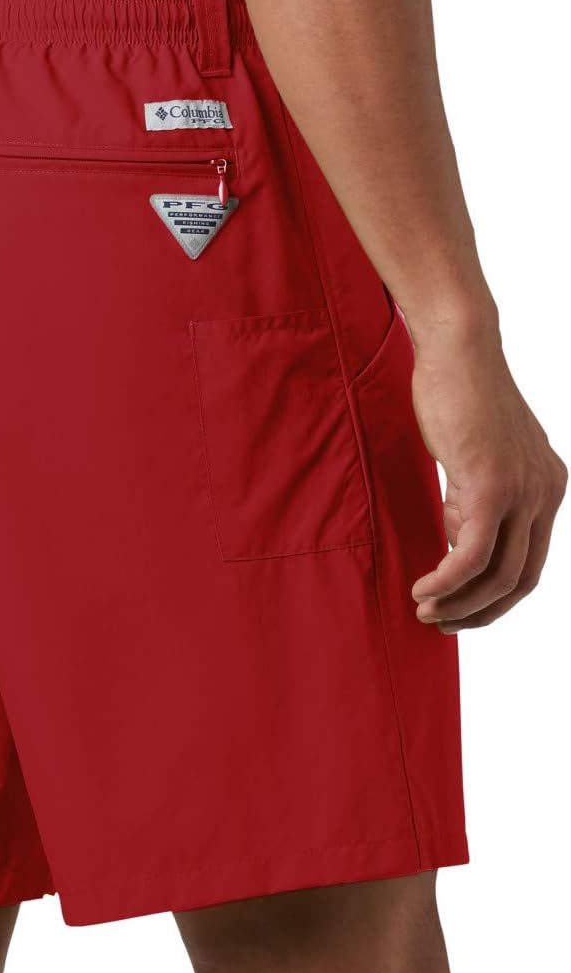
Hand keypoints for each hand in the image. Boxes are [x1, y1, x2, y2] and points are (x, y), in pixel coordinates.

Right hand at [409, 323, 565, 633]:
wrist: (458, 350)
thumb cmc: (455, 394)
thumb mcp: (471, 457)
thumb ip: (470, 499)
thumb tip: (455, 541)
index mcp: (547, 487)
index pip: (530, 563)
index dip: (494, 598)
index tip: (457, 609)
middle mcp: (546, 493)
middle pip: (521, 580)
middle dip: (479, 612)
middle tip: (440, 623)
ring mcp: (523, 491)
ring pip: (499, 575)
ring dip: (459, 603)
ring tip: (425, 609)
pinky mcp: (493, 486)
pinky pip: (471, 554)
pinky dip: (447, 580)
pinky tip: (424, 587)